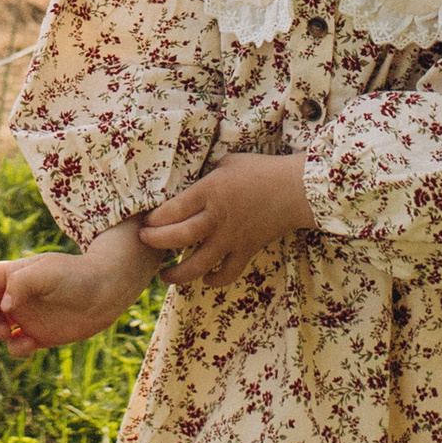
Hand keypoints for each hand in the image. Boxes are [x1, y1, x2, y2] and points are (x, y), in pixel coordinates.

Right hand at [0, 225, 155, 356]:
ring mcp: (27, 318)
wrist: (106, 293)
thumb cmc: (76, 275)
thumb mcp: (46, 271)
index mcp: (15, 275)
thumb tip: (3, 308)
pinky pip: (17, 346)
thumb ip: (20, 284)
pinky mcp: (39, 336)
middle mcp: (18, 296)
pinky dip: (17, 348)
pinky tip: (30, 342)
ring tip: (8, 332)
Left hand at [140, 151, 313, 285]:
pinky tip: (205, 278)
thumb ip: (205, 176)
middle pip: (179, 237)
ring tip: (164, 275)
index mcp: (209, 191)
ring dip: (177, 274)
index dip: (154, 218)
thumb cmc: (261, 170)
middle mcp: (217, 217)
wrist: (297, 189)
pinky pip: (227, 273)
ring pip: (199, 264)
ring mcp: (232, 237)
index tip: (146, 220)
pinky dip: (214, 280)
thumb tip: (185, 183)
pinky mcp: (246, 250)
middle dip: (156, 242)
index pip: (172, 209)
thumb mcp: (227, 162)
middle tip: (144, 241)